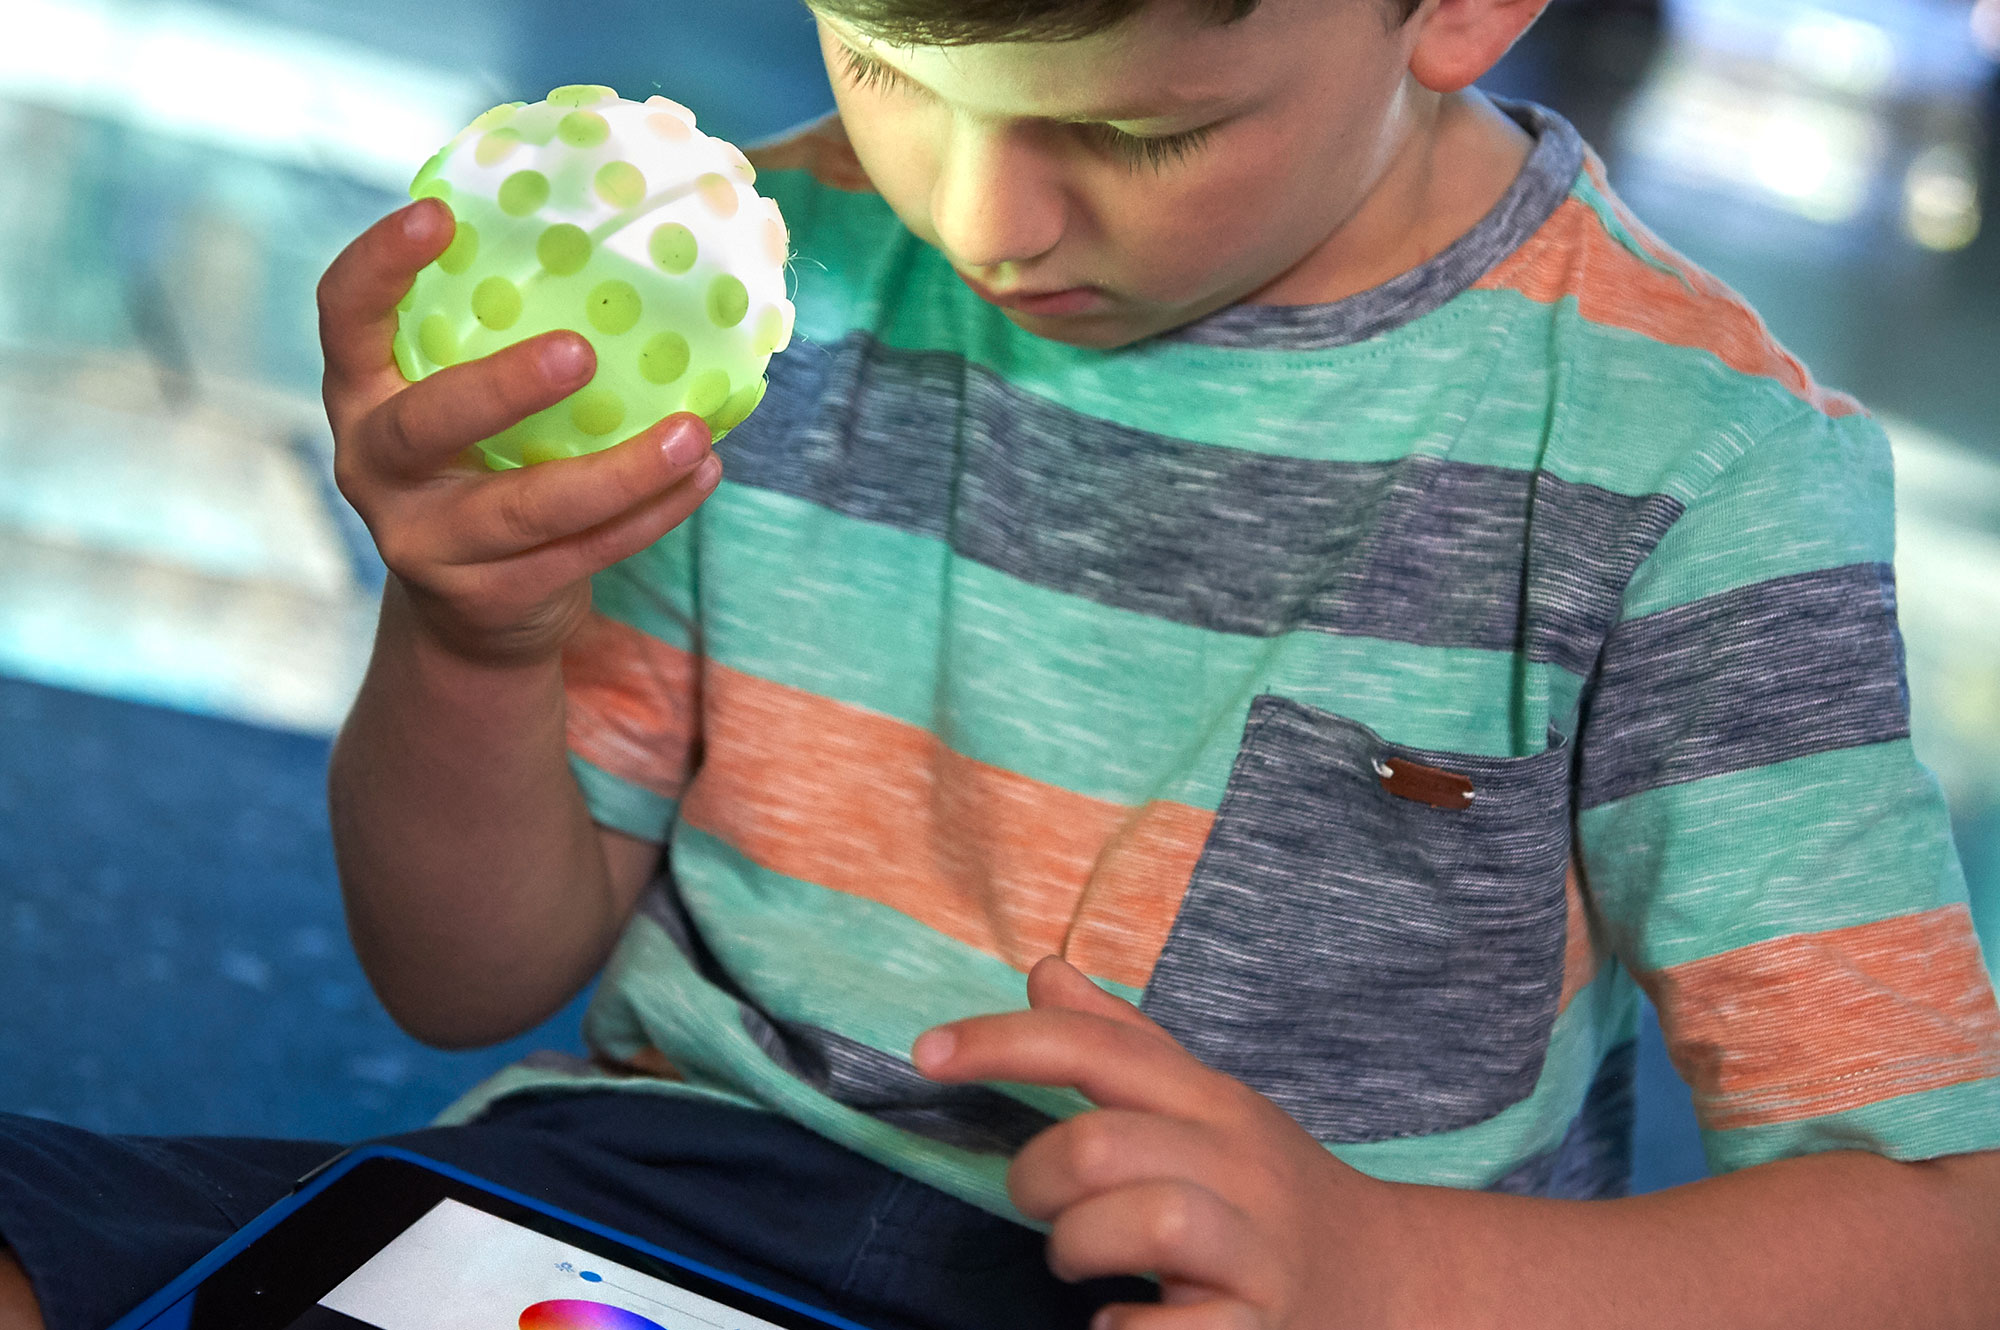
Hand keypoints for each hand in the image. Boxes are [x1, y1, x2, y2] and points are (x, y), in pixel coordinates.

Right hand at [318, 197, 721, 664]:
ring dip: (620, 470)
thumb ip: (498, 345)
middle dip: (501, 388)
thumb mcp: (465, 411)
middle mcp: (374, 468)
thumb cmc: (480, 472)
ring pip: (526, 509)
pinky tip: (701, 476)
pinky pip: (581, 553)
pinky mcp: (486, 598)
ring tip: (692, 433)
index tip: (438, 214)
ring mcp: (424, 542)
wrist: (468, 621)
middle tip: (579, 352)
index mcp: (362, 396)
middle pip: (424, 424)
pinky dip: (650, 515)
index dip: (378, 266)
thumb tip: (626, 243)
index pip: (343, 318)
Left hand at [913, 957, 1408, 1329]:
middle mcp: (1238, 1164)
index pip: (1100, 1047)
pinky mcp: (1263, 1326)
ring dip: (1080, 1245)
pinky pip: (1174, 1328)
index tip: (926, 1054)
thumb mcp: (1205, 1104)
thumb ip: (1123, 1043)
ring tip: (1080, 1261)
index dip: (1003, 1042)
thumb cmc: (1268, 1190)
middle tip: (1043, 1206)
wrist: (1392, 1280)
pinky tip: (1123, 1321)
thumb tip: (1044, 971)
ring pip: (1149, 1218)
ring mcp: (1257, 1248)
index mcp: (1210, 1101)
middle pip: (1102, 1143)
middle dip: (1037, 1179)